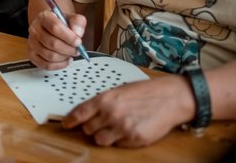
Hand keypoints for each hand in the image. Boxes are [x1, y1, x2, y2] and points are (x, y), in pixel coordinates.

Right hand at [27, 9, 86, 69]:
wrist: (50, 28)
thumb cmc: (62, 24)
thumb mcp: (72, 18)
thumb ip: (78, 23)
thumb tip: (77, 34)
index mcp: (44, 17)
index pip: (55, 27)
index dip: (68, 37)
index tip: (78, 42)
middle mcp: (34, 29)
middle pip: (52, 43)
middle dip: (68, 49)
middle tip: (77, 50)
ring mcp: (31, 43)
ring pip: (50, 56)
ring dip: (64, 57)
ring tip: (71, 54)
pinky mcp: (31, 55)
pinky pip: (46, 65)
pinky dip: (59, 65)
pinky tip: (66, 60)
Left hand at [62, 74, 193, 146]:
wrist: (169, 97)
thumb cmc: (145, 92)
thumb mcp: (119, 91)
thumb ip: (103, 102)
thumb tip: (88, 113)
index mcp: (104, 99)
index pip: (79, 113)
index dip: (70, 120)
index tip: (66, 124)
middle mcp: (110, 114)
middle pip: (88, 129)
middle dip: (90, 128)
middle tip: (99, 123)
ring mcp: (122, 128)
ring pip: (100, 140)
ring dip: (103, 136)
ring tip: (113, 129)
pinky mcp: (134, 139)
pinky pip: (117, 145)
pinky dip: (119, 140)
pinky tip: (128, 131)